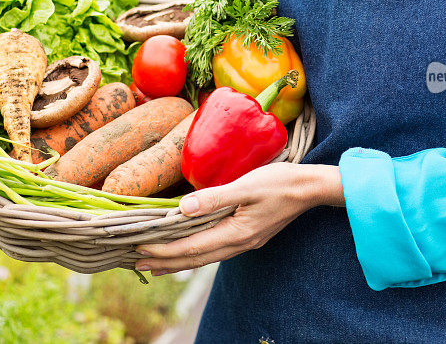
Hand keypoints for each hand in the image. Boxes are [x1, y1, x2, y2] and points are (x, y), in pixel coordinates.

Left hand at [135, 162, 343, 275]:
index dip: (164, 249)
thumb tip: (183, 208)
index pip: (192, 247)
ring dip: (178, 260)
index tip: (139, 247)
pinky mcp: (248, 235)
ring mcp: (245, 242)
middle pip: (195, 259)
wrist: (310, 188)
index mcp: (237, 232)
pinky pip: (215, 250)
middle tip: (135, 263)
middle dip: (165, 262)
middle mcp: (239, 243)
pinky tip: (188, 249)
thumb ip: (215, 198)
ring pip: (204, 257)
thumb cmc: (280, 182)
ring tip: (154, 262)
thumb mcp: (247, 185)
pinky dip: (195, 252)